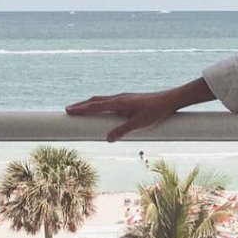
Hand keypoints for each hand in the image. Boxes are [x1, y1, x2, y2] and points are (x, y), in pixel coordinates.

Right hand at [64, 90, 179, 142]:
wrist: (170, 101)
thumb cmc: (155, 112)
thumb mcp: (138, 124)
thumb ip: (122, 131)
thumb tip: (107, 139)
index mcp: (118, 102)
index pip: (95, 106)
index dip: (81, 109)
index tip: (67, 111)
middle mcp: (119, 98)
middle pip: (95, 101)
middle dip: (81, 106)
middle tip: (68, 110)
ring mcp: (124, 99)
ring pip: (102, 101)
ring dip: (90, 105)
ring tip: (81, 110)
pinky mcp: (129, 101)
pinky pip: (110, 103)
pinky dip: (100, 106)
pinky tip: (102, 111)